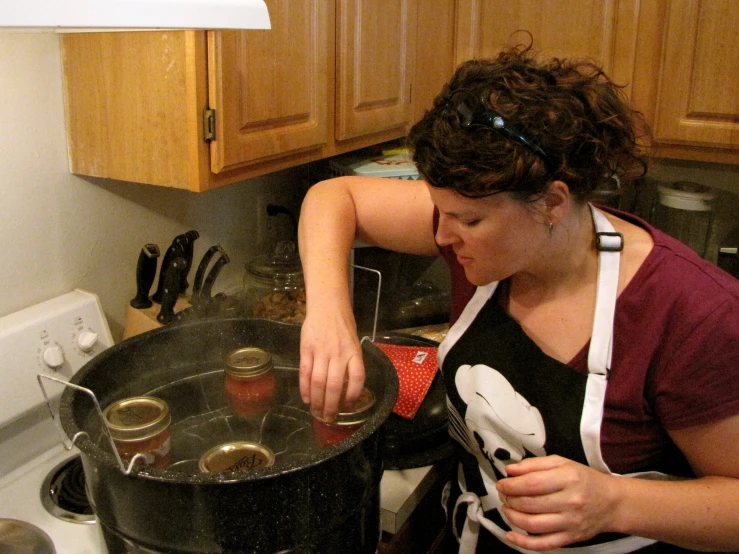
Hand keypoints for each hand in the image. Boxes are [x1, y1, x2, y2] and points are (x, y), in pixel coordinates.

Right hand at [299, 303, 364, 421]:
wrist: (327, 305)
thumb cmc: (343, 325)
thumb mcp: (354, 343)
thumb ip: (351, 362)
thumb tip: (347, 387)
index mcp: (354, 352)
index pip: (357, 378)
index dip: (353, 395)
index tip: (348, 406)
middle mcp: (338, 353)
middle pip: (335, 385)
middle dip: (332, 405)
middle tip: (329, 417)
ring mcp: (321, 351)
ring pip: (318, 382)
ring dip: (317, 400)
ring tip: (317, 411)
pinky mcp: (307, 349)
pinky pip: (305, 372)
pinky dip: (304, 388)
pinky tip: (306, 398)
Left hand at [495, 455, 619, 550]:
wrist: (612, 503)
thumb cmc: (583, 479)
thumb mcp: (562, 463)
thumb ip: (534, 464)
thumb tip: (510, 470)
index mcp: (567, 478)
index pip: (532, 483)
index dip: (511, 485)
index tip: (501, 484)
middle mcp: (570, 501)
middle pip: (530, 504)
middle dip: (509, 500)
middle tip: (504, 495)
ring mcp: (570, 522)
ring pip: (532, 524)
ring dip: (512, 517)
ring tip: (507, 509)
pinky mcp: (570, 538)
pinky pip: (543, 544)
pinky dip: (523, 543)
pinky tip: (510, 535)